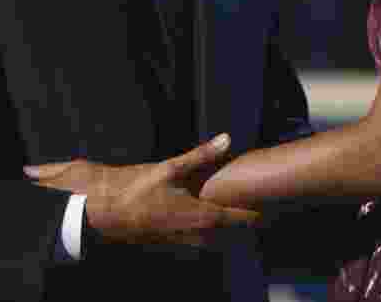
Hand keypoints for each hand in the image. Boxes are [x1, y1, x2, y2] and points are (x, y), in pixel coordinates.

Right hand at [24, 134, 260, 247]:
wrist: (106, 215)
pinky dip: (208, 222)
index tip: (274, 202)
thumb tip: (227, 139)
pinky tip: (204, 207)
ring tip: (236, 202)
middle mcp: (196, 233)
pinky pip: (199, 234)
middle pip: (231, 228)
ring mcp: (184, 240)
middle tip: (260, 198)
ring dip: (225, 220)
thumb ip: (202, 155)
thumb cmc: (138, 191)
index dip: (258, 210)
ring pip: (214, 232)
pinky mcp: (173, 240)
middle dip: (244, 214)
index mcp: (201, 216)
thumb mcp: (171, 168)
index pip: (240, 218)